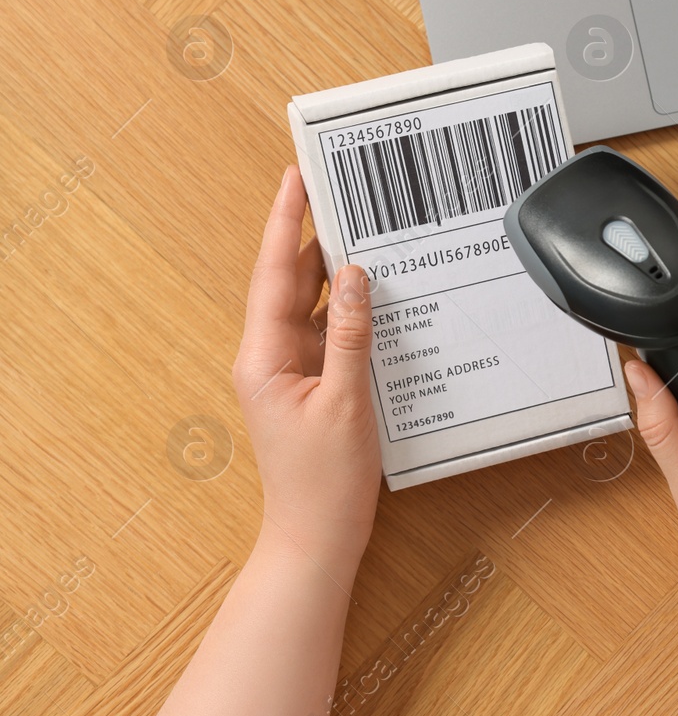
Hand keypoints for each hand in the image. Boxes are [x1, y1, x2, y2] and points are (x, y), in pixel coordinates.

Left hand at [232, 166, 380, 581]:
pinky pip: (327, 333)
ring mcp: (288, 372)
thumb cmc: (324, 482)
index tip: (296, 179)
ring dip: (333, 273)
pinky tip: (375, 296)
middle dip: (313, 237)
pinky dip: (348, 311)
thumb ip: (350, 334)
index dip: (285, 223)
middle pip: (289, 283)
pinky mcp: (310, 386)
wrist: (317, 536)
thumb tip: (354, 276)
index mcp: (264, 357)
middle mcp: (269, 358)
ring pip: (309, 306)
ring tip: (362, 231)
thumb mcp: (346, 401)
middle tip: (340, 192)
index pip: (273, 273)